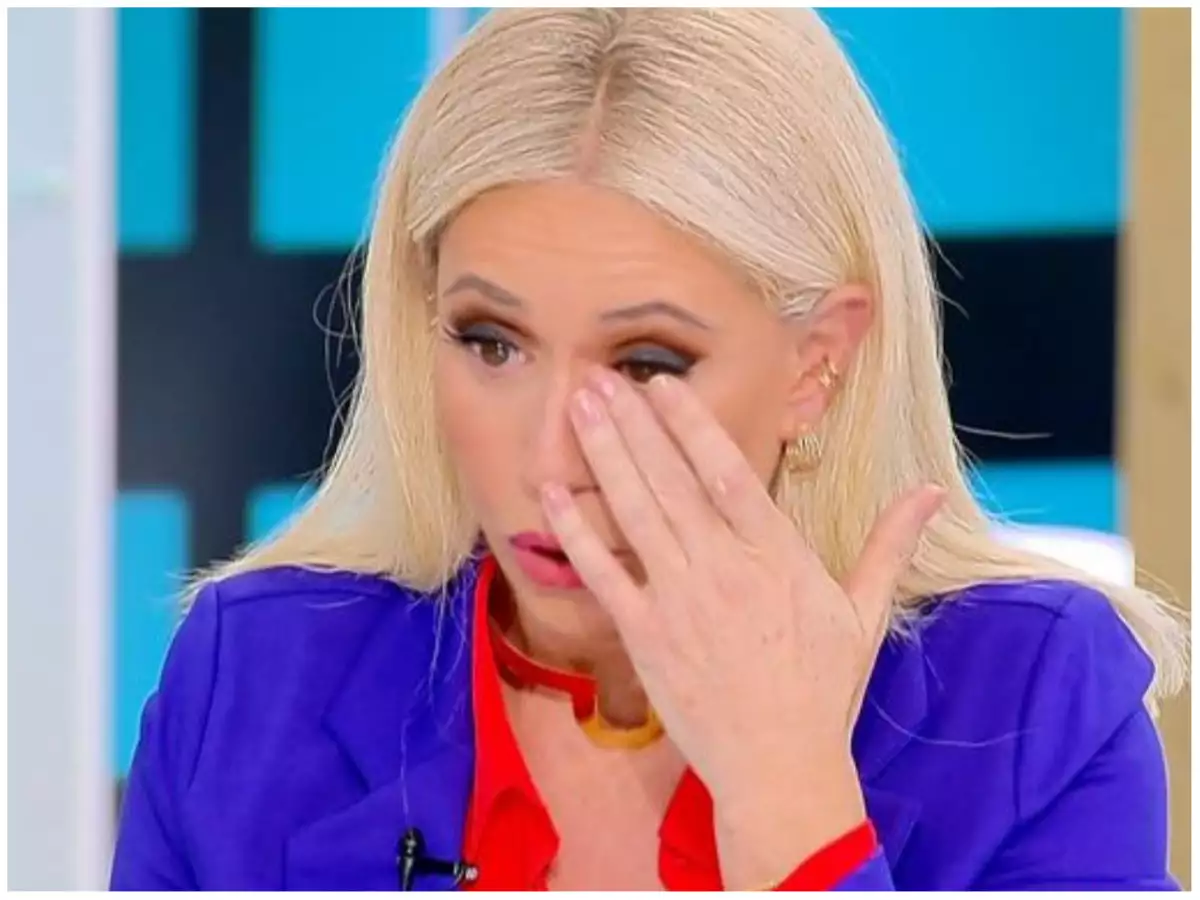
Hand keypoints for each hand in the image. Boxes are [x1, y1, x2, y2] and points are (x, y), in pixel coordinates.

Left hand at [539, 367, 944, 885]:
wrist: (779, 769)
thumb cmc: (822, 690)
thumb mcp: (865, 613)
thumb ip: (889, 544)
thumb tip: (931, 493)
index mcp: (776, 555)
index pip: (728, 470)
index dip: (691, 422)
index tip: (662, 384)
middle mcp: (722, 567)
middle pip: (671, 479)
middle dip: (634, 422)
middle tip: (600, 376)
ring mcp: (679, 599)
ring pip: (634, 511)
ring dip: (603, 454)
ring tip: (578, 406)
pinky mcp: (644, 634)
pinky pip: (602, 573)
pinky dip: (575, 530)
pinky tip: (552, 490)